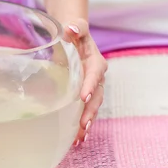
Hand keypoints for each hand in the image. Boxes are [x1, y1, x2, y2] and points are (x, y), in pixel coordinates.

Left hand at [63, 18, 107, 145]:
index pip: (94, 75)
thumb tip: (71, 29)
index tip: (83, 96)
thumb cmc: (75, 33)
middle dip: (90, 111)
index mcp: (96, 63)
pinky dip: (80, 126)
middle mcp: (96, 79)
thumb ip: (76, 27)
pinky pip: (84, 112)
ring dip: (87, 122)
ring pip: (91, 108)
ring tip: (80, 137)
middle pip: (96, 97)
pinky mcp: (83, 96)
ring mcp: (90, 89)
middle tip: (83, 124)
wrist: (73, 39)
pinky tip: (75, 139)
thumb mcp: (77, 28)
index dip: (90, 86)